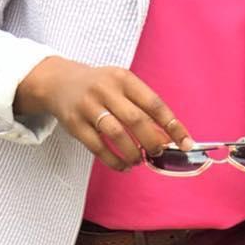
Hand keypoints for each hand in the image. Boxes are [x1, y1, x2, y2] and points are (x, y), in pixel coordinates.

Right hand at [17, 57, 194, 172]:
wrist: (59, 82)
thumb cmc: (100, 87)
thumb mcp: (122, 85)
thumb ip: (143, 107)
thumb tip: (168, 137)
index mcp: (123, 78)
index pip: (154, 103)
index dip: (172, 125)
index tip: (186, 143)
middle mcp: (105, 89)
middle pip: (136, 119)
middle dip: (152, 141)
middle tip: (158, 152)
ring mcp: (88, 106)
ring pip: (117, 134)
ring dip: (133, 152)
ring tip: (139, 161)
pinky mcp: (74, 124)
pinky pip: (97, 147)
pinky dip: (114, 160)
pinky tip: (123, 165)